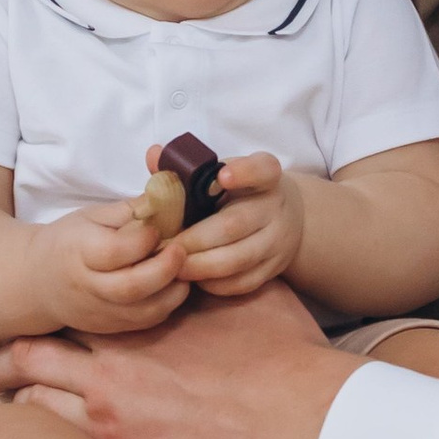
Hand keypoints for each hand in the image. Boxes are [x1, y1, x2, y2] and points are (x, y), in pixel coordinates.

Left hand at [0, 282, 359, 438]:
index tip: (30, 313)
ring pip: (30, 387)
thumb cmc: (285, 360)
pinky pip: (46, 429)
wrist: (295, 420)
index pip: (78, 301)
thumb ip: (217, 277)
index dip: (50, 307)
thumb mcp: (250, 297)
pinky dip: (28, 425)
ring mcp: (108, 400)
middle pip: (37, 343)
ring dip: (8, 389)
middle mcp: (116, 352)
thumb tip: (209, 258)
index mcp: (143, 314)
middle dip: (7, 350)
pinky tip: (18, 435)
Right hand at [37, 200, 190, 336]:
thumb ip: (129, 209)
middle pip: (130, 287)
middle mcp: (87, 287)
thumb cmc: (70, 242)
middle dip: (165, 269)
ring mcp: (99, 312)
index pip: (113, 251)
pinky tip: (172, 285)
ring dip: (172, 291)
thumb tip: (168, 194)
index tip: (158, 228)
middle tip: (181, 249)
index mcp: (78, 252)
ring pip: (142, 312)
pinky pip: (145, 322)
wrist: (40, 282)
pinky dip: (166, 305)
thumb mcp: (91, 216)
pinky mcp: (110, 328)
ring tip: (183, 269)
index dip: (142, 240)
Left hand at [179, 154, 305, 296]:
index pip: (262, 169)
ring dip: (201, 265)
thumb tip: (154, 155)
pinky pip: (243, 282)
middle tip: (166, 245)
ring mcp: (278, 241)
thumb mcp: (222, 174)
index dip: (243, 172)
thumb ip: (187, 168)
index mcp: (265, 177)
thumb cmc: (240, 194)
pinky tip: (193, 278)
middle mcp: (275, 207)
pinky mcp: (274, 269)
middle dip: (196, 239)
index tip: (221, 176)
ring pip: (239, 259)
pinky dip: (215, 283)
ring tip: (173, 266)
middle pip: (235, 224)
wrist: (284, 219)